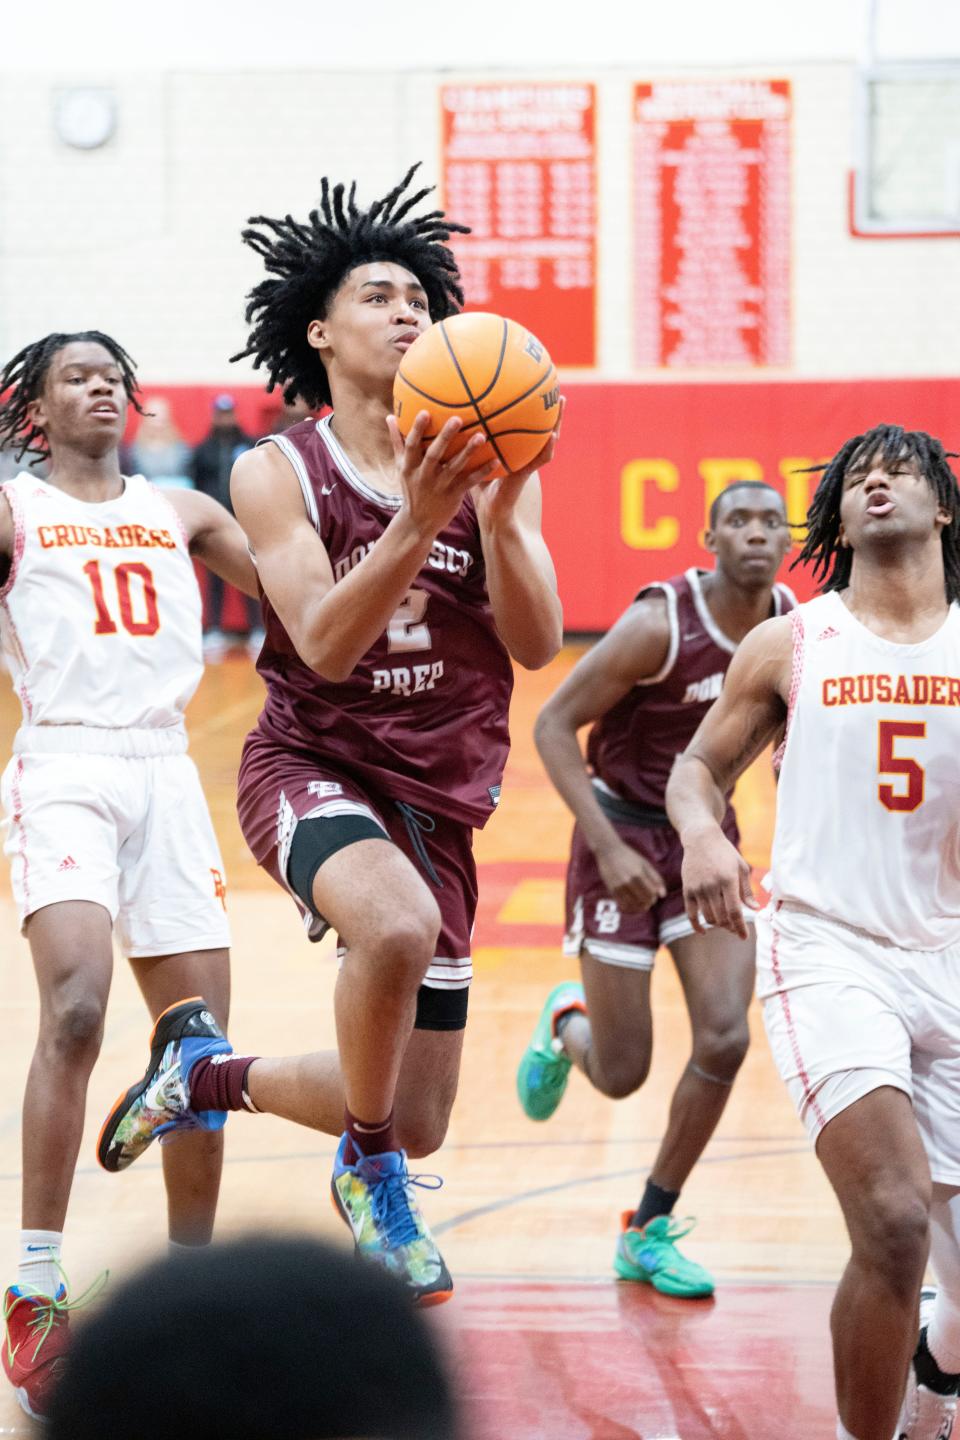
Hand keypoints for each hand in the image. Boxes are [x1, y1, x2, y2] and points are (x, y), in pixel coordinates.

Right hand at [386, 411, 497, 540]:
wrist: (418, 523)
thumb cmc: (411, 488)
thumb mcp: (401, 467)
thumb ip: (397, 442)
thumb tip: (390, 417)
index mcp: (409, 467)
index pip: (412, 445)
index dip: (417, 429)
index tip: (424, 412)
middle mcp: (424, 476)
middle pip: (434, 454)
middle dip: (445, 437)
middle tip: (457, 419)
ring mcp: (440, 486)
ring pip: (455, 467)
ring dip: (468, 451)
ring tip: (481, 437)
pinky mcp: (454, 495)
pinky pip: (469, 482)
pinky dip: (482, 472)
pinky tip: (496, 460)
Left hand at [471, 396, 563, 529]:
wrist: (490, 511)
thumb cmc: (480, 487)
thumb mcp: (475, 460)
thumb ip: (470, 443)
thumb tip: (455, 419)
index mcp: (517, 451)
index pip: (529, 429)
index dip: (536, 415)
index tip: (539, 394)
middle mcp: (526, 455)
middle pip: (544, 432)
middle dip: (552, 414)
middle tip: (558, 394)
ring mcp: (529, 463)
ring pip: (548, 442)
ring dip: (556, 424)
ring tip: (561, 406)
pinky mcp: (526, 474)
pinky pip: (539, 460)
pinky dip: (546, 450)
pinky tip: (552, 438)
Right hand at [595, 836, 666, 913]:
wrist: (608, 850)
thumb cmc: (629, 856)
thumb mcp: (645, 863)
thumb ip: (656, 878)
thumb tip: (663, 895)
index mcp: (639, 873)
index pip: (651, 892)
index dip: (654, 898)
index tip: (653, 897)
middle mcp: (628, 880)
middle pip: (643, 899)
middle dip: (648, 903)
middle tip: (648, 902)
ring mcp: (619, 885)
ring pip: (632, 904)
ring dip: (639, 907)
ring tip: (641, 905)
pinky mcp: (611, 889)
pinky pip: (622, 904)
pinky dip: (629, 908)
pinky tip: (632, 906)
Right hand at [680, 826, 757, 938]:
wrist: (701, 839)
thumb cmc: (725, 853)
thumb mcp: (741, 867)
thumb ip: (747, 890)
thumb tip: (754, 909)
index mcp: (728, 879)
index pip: (734, 911)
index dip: (740, 927)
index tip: (744, 937)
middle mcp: (711, 885)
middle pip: (721, 917)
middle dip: (730, 927)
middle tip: (735, 928)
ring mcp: (698, 888)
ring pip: (708, 917)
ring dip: (717, 925)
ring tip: (724, 924)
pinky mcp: (687, 889)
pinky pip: (691, 914)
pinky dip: (697, 926)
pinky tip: (703, 932)